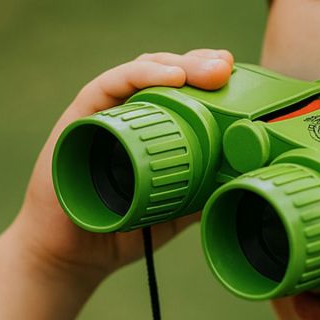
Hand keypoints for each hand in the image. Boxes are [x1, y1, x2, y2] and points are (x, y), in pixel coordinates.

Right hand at [10, 49, 233, 285]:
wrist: (76, 256)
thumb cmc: (121, 229)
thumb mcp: (175, 209)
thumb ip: (202, 193)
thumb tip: (244, 182)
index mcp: (148, 128)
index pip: (180, 88)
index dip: (207, 76)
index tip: (236, 73)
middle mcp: (124, 114)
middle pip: (163, 72)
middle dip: (198, 63)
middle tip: (227, 67)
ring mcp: (100, 114)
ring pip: (139, 72)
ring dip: (176, 63)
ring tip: (208, 69)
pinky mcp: (77, 120)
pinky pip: (106, 88)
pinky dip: (138, 76)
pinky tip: (169, 76)